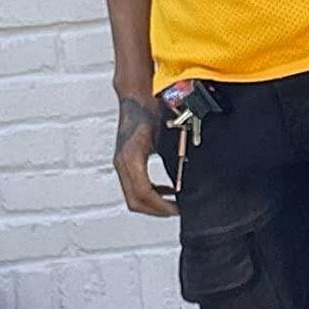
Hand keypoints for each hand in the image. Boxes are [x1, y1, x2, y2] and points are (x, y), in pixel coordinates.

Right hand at [113, 92, 177, 216]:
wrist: (135, 98)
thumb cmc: (149, 110)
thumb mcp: (166, 135)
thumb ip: (176, 155)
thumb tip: (187, 177)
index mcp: (132, 157)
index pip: (143, 193)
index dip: (160, 206)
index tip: (177, 209)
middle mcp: (122, 162)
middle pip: (135, 201)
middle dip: (157, 210)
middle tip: (176, 211)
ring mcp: (121, 163)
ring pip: (133, 196)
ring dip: (152, 204)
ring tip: (173, 204)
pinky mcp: (123, 162)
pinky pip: (133, 186)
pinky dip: (149, 193)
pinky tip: (165, 190)